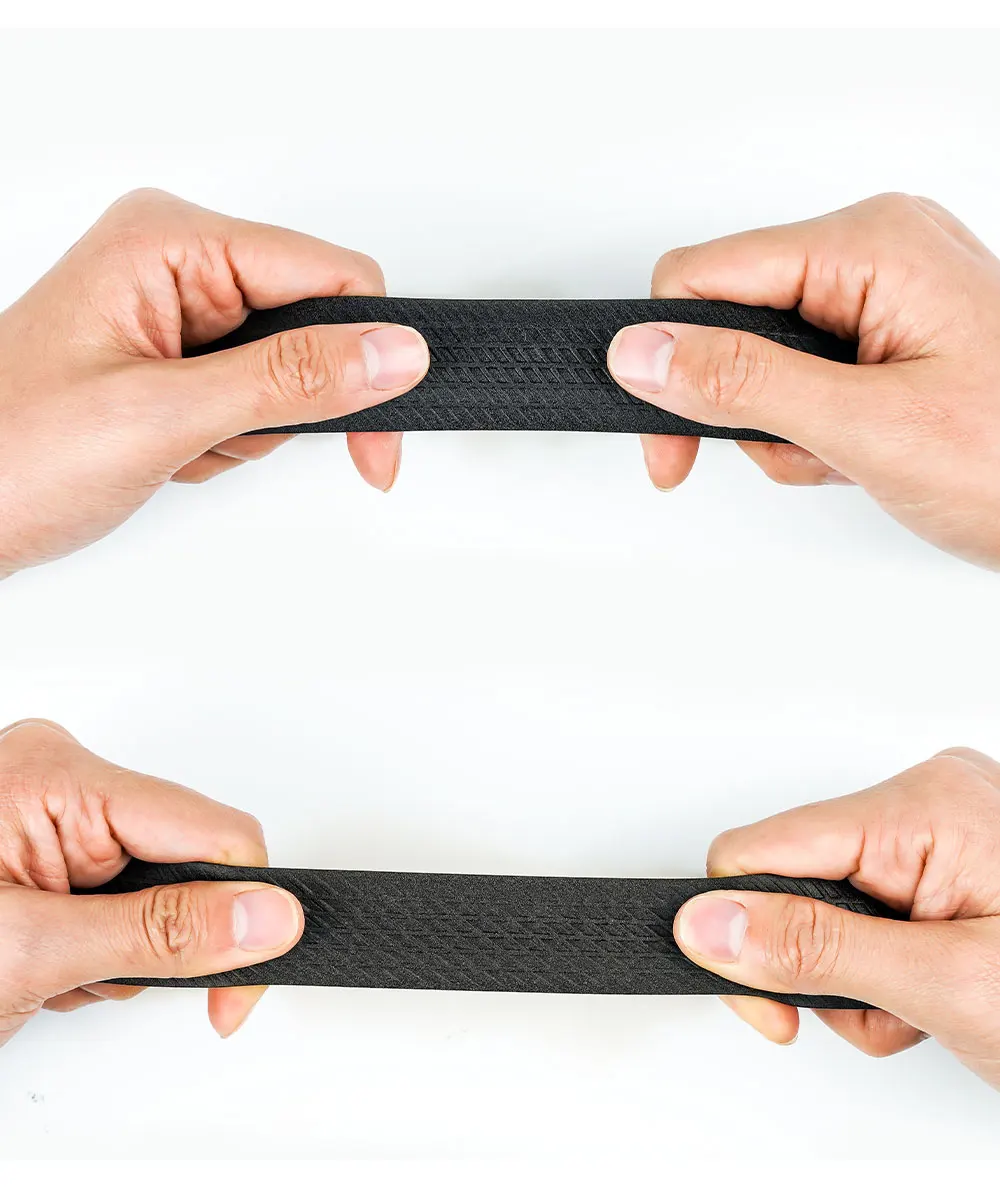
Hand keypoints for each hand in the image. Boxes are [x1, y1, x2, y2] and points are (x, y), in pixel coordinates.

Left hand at [0, 188, 428, 578]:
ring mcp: (173, 311)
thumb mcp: (163, 416)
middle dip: (287, 402)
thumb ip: (290, 381)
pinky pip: (252, 397)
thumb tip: (393, 352)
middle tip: (230, 437)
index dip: (369, 353)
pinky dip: (227, 439)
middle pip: (313, 322)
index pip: (330, 273)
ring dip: (249, 428)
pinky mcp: (174, 357)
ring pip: (288, 371)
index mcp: (168, 241)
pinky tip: (172, 450)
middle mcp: (173, 263)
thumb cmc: (7, 454)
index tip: (381, 433)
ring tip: (178, 444)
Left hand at [0, 719, 302, 1045]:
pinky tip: (55, 966)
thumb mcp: (32, 952)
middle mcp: (65, 784)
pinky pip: (129, 900)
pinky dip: (102, 951)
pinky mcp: (57, 853)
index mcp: (60, 778)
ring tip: (57, 976)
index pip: (210, 831)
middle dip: (160, 938)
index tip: (241, 986)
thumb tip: (265, 917)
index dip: (243, 911)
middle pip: (190, 860)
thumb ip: (157, 934)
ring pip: (165, 890)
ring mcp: (59, 817)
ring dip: (124, 954)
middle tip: (101, 979)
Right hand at [607, 193, 999, 567]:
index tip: (665, 442)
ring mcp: (885, 295)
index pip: (704, 275)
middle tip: (786, 452)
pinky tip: (861, 452)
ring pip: (763, 358)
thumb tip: (644, 352)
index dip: (666, 359)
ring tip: (850, 454)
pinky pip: (804, 377)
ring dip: (786, 428)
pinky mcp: (888, 337)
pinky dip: (814, 430)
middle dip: (744, 404)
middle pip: (731, 317)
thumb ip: (745, 383)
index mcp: (870, 245)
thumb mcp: (869, 427)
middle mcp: (876, 254)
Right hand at [672, 748, 999, 1088]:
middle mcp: (930, 802)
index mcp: (924, 807)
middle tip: (879, 1011)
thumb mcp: (949, 986)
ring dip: (860, 978)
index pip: (760, 852)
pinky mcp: (950, 864)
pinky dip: (888, 969)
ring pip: (829, 905)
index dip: (743, 933)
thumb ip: (819, 950)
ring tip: (928, 1008)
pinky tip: (938, 993)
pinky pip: (870, 909)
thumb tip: (712, 921)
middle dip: (824, 965)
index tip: (767, 1003)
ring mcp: (943, 832)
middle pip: (795, 880)